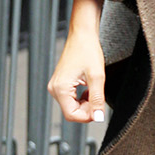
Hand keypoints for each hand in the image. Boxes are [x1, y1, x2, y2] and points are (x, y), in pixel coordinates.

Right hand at [48, 0, 106, 122]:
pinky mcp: (60, 84)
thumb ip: (97, 99)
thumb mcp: (97, 77)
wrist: (82, 35)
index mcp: (60, 89)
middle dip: (87, 109)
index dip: (87, 116)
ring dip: (85, 103)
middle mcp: (54, 89)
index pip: (72, 115)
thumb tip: (98, 118)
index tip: (99, 109)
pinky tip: (88, 88)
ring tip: (94, 89)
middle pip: (71, 112)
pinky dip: (82, 98)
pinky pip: (71, 99)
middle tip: (98, 96)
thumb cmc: (88, 51)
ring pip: (72, 106)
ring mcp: (56, 86)